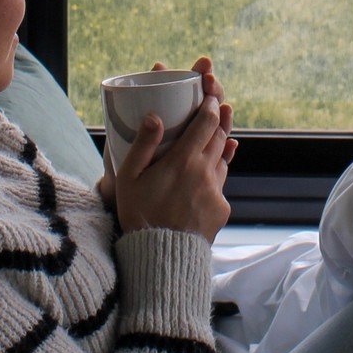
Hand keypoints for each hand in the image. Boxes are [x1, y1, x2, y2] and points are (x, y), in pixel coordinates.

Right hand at [111, 56, 236, 241]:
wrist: (162, 258)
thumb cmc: (139, 215)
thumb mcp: (128, 179)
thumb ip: (142, 145)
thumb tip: (155, 115)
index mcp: (184, 161)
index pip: (206, 123)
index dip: (210, 104)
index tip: (210, 94)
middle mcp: (205, 172)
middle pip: (220, 136)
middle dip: (220, 117)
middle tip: (217, 104)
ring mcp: (216, 191)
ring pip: (223, 158)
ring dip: (222, 141)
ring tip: (219, 130)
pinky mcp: (222, 209)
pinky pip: (222, 182)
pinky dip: (219, 169)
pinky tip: (217, 164)